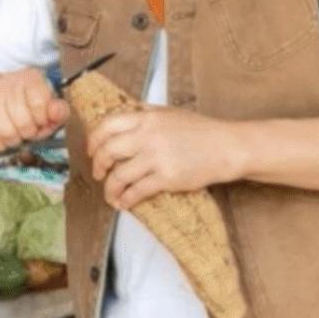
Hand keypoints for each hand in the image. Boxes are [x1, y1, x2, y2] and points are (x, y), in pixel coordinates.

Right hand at [0, 68, 68, 153]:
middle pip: (22, 120)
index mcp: (30, 77)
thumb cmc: (29, 109)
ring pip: (6, 131)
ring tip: (16, 135)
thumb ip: (59, 111)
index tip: (41, 121)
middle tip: (28, 131)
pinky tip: (2, 139)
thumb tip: (56, 112)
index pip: (39, 101)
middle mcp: (7, 82)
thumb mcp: (49, 109)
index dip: (42, 119)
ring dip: (14, 140)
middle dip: (28, 132)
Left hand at [87, 105, 243, 210]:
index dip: (94, 140)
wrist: (227, 147)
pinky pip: (137, 191)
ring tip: (110, 195)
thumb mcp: (170, 114)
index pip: (107, 125)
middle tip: (98, 173)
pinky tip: (124, 203)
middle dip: (98, 165)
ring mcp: (156, 157)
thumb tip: (122, 122)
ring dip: (110, 189)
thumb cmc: (201, 131)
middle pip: (108, 151)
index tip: (92, 150)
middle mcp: (148, 136)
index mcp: (147, 118)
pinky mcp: (166, 178)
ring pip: (119, 176)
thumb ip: (145, 116)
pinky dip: (126, 199)